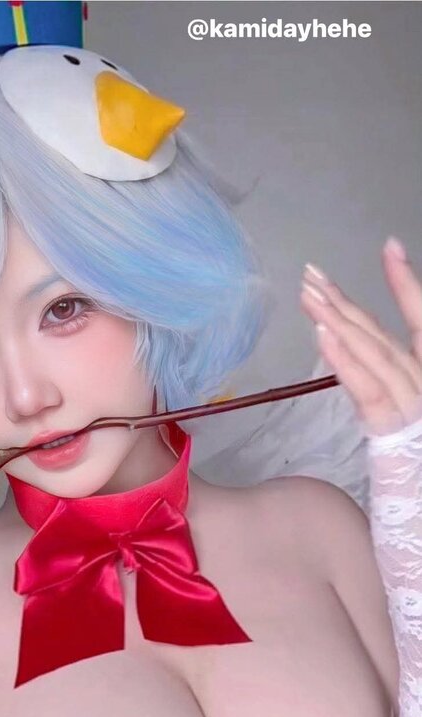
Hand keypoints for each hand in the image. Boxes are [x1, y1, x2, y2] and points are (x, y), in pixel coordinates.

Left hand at [299, 237, 421, 437]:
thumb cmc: (421, 468)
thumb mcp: (411, 417)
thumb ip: (393, 388)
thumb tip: (367, 359)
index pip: (421, 321)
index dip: (406, 283)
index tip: (389, 246)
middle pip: (382, 334)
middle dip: (345, 301)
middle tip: (311, 274)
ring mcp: (417, 404)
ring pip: (373, 354)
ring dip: (337, 320)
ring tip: (308, 295)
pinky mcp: (399, 431)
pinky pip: (368, 390)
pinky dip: (344, 360)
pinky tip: (322, 335)